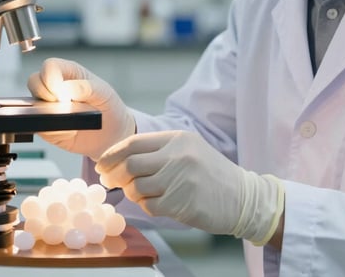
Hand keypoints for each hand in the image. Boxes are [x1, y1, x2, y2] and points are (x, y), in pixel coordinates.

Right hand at [27, 57, 135, 160]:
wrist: (112, 134)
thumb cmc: (108, 106)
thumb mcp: (104, 93)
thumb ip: (86, 87)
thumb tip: (66, 88)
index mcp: (69, 72)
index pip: (49, 66)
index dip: (51, 78)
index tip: (62, 93)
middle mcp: (54, 87)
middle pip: (34, 81)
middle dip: (45, 95)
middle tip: (64, 105)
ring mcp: (49, 106)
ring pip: (32, 105)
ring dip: (48, 113)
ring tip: (69, 119)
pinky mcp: (47, 126)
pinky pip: (39, 127)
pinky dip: (52, 130)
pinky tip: (70, 131)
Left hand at [95, 130, 283, 244]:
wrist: (243, 197)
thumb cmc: (210, 174)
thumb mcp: (188, 150)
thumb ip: (157, 151)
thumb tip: (118, 160)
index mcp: (177, 139)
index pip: (133, 143)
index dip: (112, 154)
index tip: (101, 164)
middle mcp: (177, 156)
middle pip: (130, 165)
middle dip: (114, 175)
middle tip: (109, 181)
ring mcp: (180, 180)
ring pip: (136, 187)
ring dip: (131, 193)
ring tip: (140, 193)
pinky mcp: (181, 203)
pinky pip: (148, 206)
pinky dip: (146, 206)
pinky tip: (156, 203)